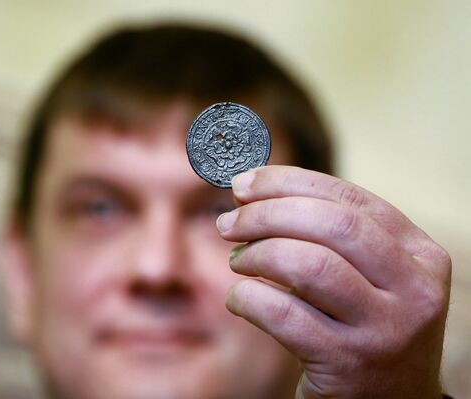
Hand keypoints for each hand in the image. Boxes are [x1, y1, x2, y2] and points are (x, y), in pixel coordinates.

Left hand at [217, 166, 450, 398]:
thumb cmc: (364, 326)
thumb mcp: (367, 277)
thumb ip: (325, 234)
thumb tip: (251, 193)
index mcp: (420, 254)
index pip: (350, 199)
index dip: (289, 183)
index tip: (244, 184)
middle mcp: (414, 289)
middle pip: (331, 224)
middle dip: (267, 214)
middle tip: (229, 222)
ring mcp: (386, 329)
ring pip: (310, 265)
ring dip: (258, 254)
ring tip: (237, 260)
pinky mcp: (349, 364)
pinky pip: (284, 314)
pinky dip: (249, 297)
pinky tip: (239, 298)